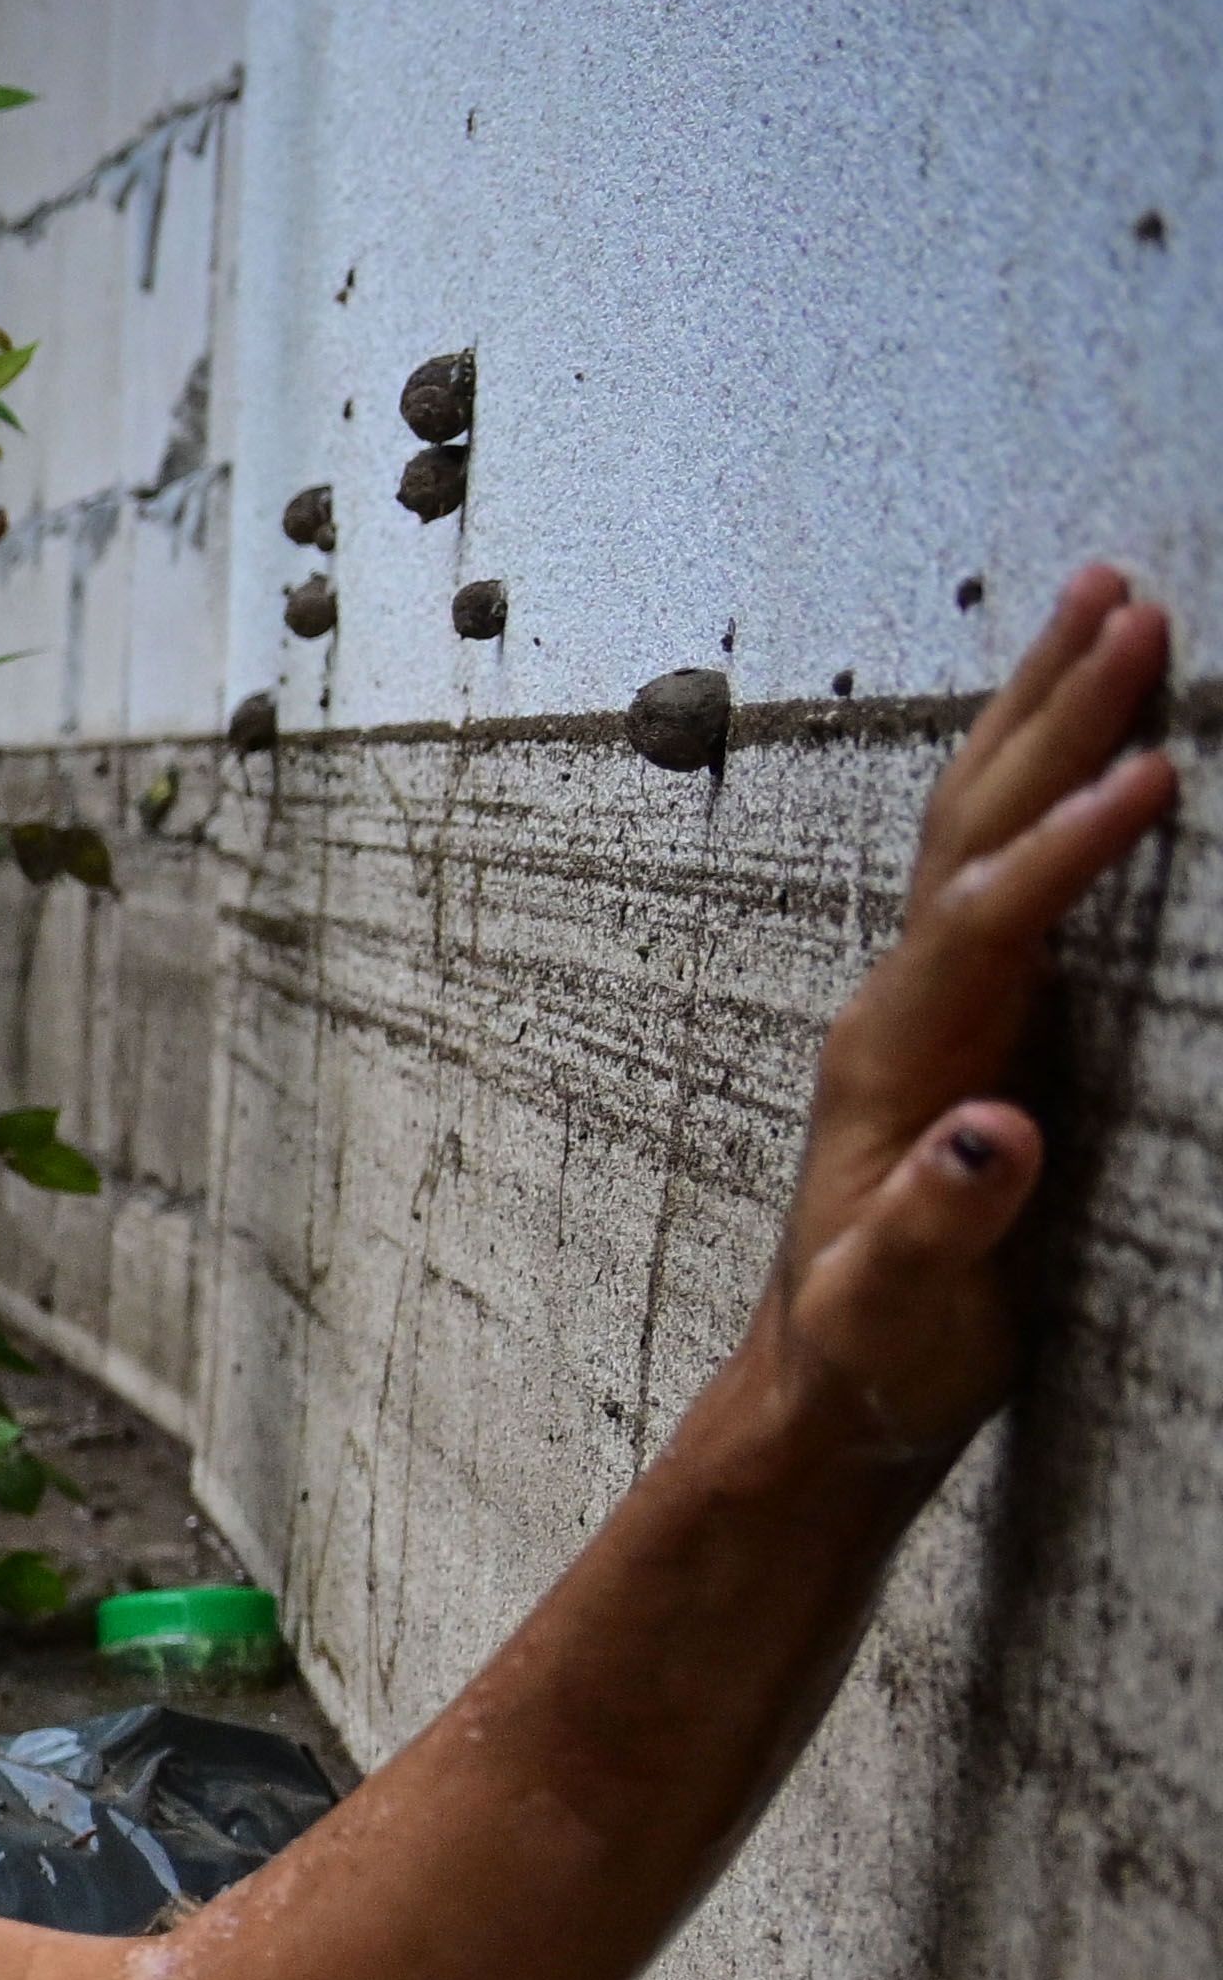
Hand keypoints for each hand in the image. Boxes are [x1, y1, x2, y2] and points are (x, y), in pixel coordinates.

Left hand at [769, 564, 1173, 1470]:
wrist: (827, 1379)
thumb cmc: (870, 1350)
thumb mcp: (898, 1309)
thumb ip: (938, 1225)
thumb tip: (993, 1133)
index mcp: (894, 1058)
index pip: (987, 919)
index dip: (1067, 846)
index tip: (1152, 773)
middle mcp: (900, 1001)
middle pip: (977, 824)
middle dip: (1054, 712)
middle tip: (1130, 599)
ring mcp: (927, 996)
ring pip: (982, 817)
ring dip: (1042, 708)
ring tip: (1105, 599)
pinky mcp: (965, 1008)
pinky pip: (1003, 857)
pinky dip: (1047, 773)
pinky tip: (1086, 724)